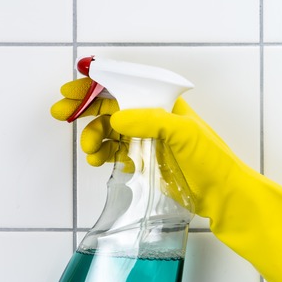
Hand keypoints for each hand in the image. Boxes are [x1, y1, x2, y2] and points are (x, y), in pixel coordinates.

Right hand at [52, 78, 281, 281]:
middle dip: (83, 109)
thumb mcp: (185, 134)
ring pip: (107, 131)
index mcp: (162, 103)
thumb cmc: (211, 161)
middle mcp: (151, 118)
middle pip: (109, 107)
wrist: (221, 196)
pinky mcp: (141, 160)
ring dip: (92, 137)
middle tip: (61, 113)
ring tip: (90, 151)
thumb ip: (151, 121)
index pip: (124, 86)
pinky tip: (98, 161)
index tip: (72, 90)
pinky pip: (112, 152)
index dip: (96, 85)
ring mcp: (144, 139)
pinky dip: (101, 154)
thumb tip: (117, 117)